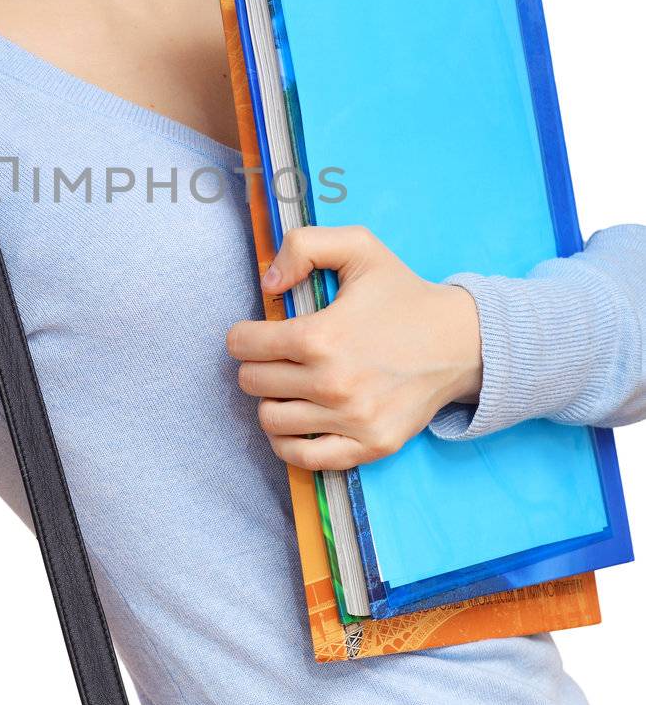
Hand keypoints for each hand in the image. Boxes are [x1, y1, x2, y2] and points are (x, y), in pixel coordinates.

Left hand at [226, 224, 482, 469]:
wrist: (461, 342)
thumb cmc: (403, 294)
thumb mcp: (358, 247)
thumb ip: (303, 246)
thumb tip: (267, 283)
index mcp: (321, 336)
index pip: (244, 345)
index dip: (244, 334)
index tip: (257, 333)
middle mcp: (332, 384)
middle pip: (252, 383)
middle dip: (257, 364)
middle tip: (278, 357)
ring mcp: (351, 420)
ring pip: (270, 420)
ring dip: (272, 401)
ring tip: (290, 386)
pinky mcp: (369, 446)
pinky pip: (303, 458)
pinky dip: (289, 442)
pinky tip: (297, 421)